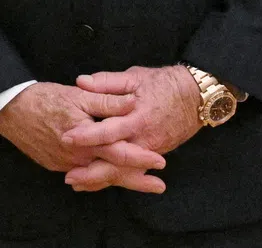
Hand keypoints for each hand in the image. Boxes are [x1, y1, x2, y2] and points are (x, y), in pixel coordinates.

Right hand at [0, 81, 164, 183]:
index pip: (119, 152)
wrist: (10, 109)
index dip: (140, 158)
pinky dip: (96, 176)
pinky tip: (104, 175)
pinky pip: (81, 174)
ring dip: (118, 179)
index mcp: (86, 138)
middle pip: (112, 172)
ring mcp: (65, 164)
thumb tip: (133, 102)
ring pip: (97, 175)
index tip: (160, 162)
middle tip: (158, 186)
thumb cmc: (43, 98)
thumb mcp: (77, 95)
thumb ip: (106, 100)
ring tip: (139, 183)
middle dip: (137, 180)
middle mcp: (77, 157)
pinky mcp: (55, 164)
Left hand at [61, 64, 200, 191]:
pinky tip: (98, 183)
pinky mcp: (152, 156)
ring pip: (123, 172)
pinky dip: (116, 179)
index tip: (67, 138)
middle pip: (116, 161)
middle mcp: (143, 140)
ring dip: (101, 179)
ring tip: (77, 184)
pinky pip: (132, 172)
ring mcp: (149, 151)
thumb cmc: (162, 84)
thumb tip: (81, 82)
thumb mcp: (134, 77)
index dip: (88, 136)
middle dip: (92, 172)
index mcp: (136, 118)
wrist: (194, 98)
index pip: (109, 130)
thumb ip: (106, 82)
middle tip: (68, 177)